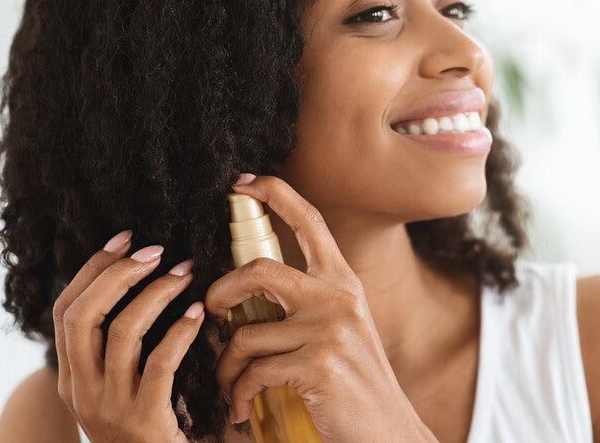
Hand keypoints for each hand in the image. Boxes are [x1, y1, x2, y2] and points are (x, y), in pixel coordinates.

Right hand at [53, 230, 203, 442]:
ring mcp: (109, 407)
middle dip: (118, 273)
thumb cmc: (150, 426)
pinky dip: (180, 331)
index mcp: (71, 378)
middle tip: (156, 251)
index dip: (92, 269)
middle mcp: (81, 391)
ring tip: (185, 273)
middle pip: (83, 315)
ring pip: (122, 332)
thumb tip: (141, 282)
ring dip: (156, 294)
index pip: (65, 311)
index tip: (124, 238)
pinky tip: (198, 313)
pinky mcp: (144, 420)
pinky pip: (160, 363)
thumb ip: (120, 348)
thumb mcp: (120, 387)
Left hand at [205, 174, 430, 442]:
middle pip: (259, 271)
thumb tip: (244, 297)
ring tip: (229, 385)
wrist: (387, 433)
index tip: (242, 182)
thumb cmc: (353, 385)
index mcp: (343, 282)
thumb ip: (306, 306)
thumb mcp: (340, 332)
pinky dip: (237, 393)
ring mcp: (329, 330)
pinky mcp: (317, 365)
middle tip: (212, 313)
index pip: (310, 221)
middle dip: (220, 292)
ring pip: (245, 334)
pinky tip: (241, 408)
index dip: (275, 193)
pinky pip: (252, 371)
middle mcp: (338, 298)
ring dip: (225, 366)